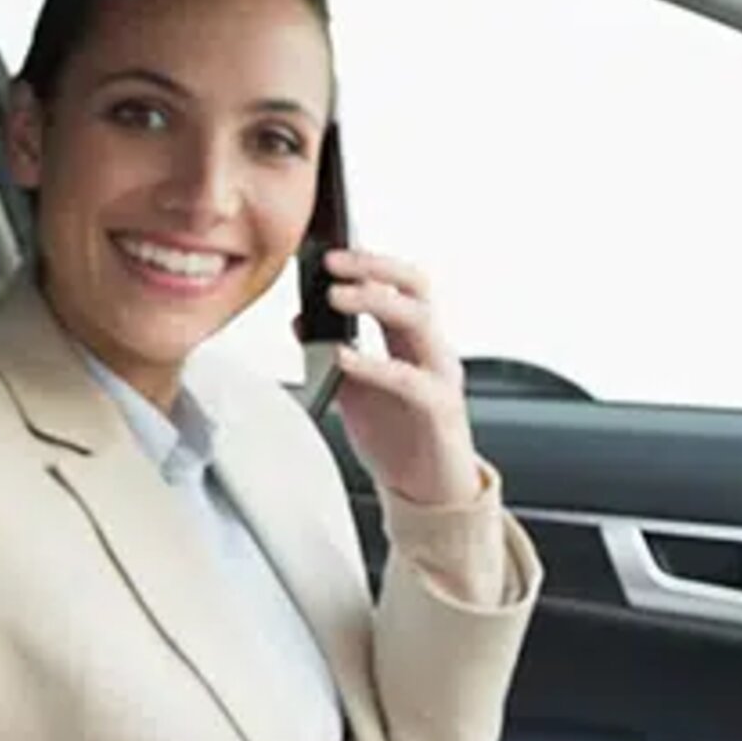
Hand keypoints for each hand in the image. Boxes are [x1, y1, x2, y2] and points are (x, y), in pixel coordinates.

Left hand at [323, 249, 482, 506]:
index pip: (400, 283)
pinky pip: (409, 379)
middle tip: (331, 261)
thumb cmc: (396, 437)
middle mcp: (432, 349)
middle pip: (415, 287)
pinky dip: (373, 364)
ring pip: (419, 320)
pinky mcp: (439, 410)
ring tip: (334, 297)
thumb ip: (332, 354)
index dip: (369, 262)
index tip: (329, 249)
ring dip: (375, 301)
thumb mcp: (354, 388)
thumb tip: (301, 320)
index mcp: (412, 340)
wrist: (426, 491)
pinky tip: (343, 357)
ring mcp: (440, 376)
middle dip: (374, 267)